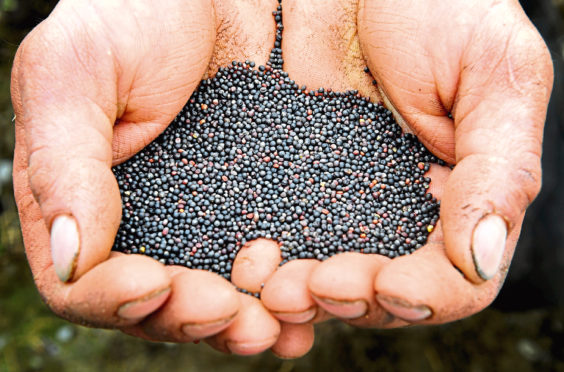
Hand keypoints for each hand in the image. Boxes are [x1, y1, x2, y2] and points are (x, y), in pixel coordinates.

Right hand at [11, 0, 302, 355]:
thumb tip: (71, 258)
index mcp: (83, 206)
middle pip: (159, 306)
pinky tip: (308, 304)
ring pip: (217, 298)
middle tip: (231, 316)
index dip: (115, 298)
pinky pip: (269, 262)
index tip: (153, 282)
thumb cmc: (127, 17)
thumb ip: (63, 163)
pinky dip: (285, 291)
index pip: (85, 283)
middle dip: (192, 319)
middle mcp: (144, 226)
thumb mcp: (74, 74)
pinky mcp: (256, 204)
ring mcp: (203, 221)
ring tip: (277, 327)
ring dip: (244, 323)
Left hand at [257, 0, 552, 332]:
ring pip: (325, 277)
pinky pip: (277, 232)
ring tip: (271, 287)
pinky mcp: (291, 176)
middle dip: (350, 301)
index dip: (423, 296)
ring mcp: (343, 198)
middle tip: (312, 287)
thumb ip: (498, 168)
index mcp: (461, 198)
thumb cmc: (443, 8)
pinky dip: (262, 261)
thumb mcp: (493, 74)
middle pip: (383, 293)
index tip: (387, 284)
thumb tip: (482, 258)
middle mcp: (401, 210)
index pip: (454, 280)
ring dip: (300, 295)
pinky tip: (247, 261)